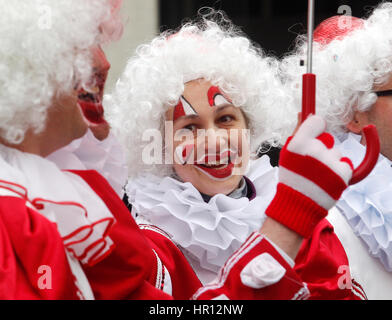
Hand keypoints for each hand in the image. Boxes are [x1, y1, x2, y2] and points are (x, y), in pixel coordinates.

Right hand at [265, 115, 352, 237]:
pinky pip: (345, 163)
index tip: (313, 136)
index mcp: (298, 143)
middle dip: (322, 148)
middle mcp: (314, 150)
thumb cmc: (291, 176)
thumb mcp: (288, 152)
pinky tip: (327, 179)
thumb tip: (303, 112)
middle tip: (311, 164)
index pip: (317, 121)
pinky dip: (338, 170)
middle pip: (327, 138)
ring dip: (329, 160)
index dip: (315, 128)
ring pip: (336, 151)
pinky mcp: (343, 174)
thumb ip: (298, 131)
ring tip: (318, 175)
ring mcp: (330, 162)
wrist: (298, 203)